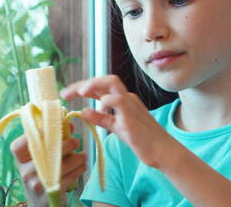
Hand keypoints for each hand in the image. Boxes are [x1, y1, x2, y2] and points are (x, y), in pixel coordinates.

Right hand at [10, 123, 86, 206]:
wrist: (39, 199)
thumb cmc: (42, 169)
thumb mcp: (42, 154)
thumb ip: (53, 137)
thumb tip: (69, 123)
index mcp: (19, 156)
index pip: (26, 139)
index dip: (43, 131)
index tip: (57, 127)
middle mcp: (24, 169)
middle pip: (46, 151)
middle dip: (66, 144)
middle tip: (76, 141)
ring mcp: (35, 183)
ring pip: (60, 166)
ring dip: (76, 159)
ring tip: (83, 156)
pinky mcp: (48, 194)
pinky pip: (67, 178)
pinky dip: (77, 170)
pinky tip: (82, 166)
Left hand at [60, 75, 174, 168]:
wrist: (163, 151)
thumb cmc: (142, 140)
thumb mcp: (116, 127)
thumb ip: (100, 118)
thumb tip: (83, 111)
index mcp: (123, 100)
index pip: (101, 86)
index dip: (83, 87)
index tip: (68, 94)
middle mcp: (127, 97)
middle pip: (106, 79)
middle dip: (84, 82)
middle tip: (67, 93)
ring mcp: (131, 105)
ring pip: (112, 82)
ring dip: (93, 85)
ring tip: (79, 93)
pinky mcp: (132, 117)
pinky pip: (117, 101)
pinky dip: (104, 102)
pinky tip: (96, 110)